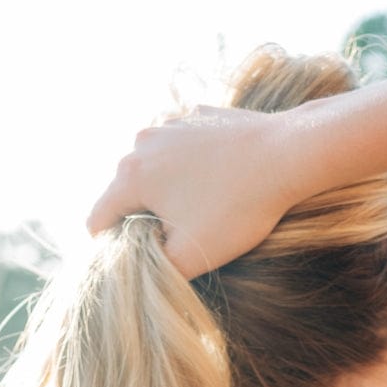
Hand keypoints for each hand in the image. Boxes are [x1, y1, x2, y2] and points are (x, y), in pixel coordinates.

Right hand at [86, 105, 301, 279]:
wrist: (288, 156)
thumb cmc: (237, 210)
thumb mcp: (190, 257)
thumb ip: (151, 268)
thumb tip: (136, 270)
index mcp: (131, 175)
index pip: (97, 219)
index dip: (109, 248)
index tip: (134, 264)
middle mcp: (142, 141)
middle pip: (125, 192)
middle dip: (141, 219)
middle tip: (175, 242)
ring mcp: (172, 123)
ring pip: (154, 169)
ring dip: (166, 192)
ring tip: (200, 212)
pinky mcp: (199, 115)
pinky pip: (182, 150)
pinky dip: (191, 169)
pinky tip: (220, 183)